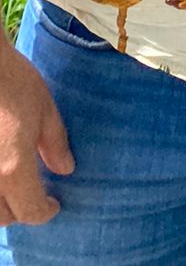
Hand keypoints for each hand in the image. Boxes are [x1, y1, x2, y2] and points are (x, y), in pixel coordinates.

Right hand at [0, 45, 73, 226]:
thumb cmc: (12, 81)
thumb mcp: (44, 109)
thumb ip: (55, 143)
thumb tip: (66, 169)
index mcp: (13, 169)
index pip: (29, 210)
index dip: (45, 211)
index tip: (54, 205)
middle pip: (3, 217)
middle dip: (22, 212)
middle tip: (36, 195)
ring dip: (1, 206)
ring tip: (15, 189)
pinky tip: (1, 176)